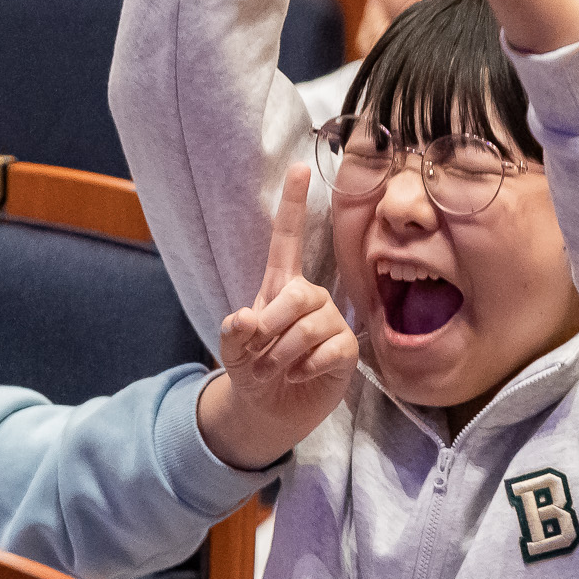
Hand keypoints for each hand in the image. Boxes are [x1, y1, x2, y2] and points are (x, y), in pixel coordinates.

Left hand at [197, 164, 357, 469]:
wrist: (269, 411)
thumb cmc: (253, 369)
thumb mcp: (231, 352)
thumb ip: (232, 334)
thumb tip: (244, 318)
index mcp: (280, 286)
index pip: (287, 240)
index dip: (292, 205)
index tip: (299, 167)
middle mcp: (310, 297)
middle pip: (298, 294)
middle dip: (271, 327)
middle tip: (260, 355)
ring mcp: (331, 322)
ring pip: (309, 327)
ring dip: (282, 356)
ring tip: (277, 370)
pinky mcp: (347, 349)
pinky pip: (329, 351)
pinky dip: (306, 369)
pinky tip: (301, 375)